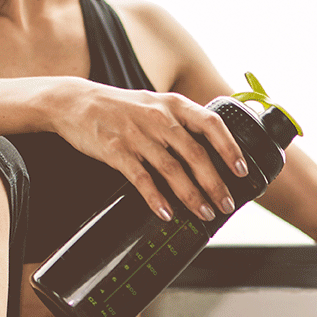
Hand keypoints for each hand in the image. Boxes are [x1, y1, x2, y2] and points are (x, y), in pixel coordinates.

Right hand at [51, 82, 246, 221]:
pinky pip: (141, 179)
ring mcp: (138, 135)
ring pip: (172, 169)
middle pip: (195, 154)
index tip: (241, 170)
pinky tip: (166, 213)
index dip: (229, 148)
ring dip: (191, 195)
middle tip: (225, 204)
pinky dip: (156, 198)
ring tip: (204, 213)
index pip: (211, 124)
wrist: (75, 102)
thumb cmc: (122, 108)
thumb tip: (213, 152)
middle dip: (215, 183)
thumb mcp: (156, 105)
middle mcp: (159, 118)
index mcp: (174, 105)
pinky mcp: (116, 151)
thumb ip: (182, 124)